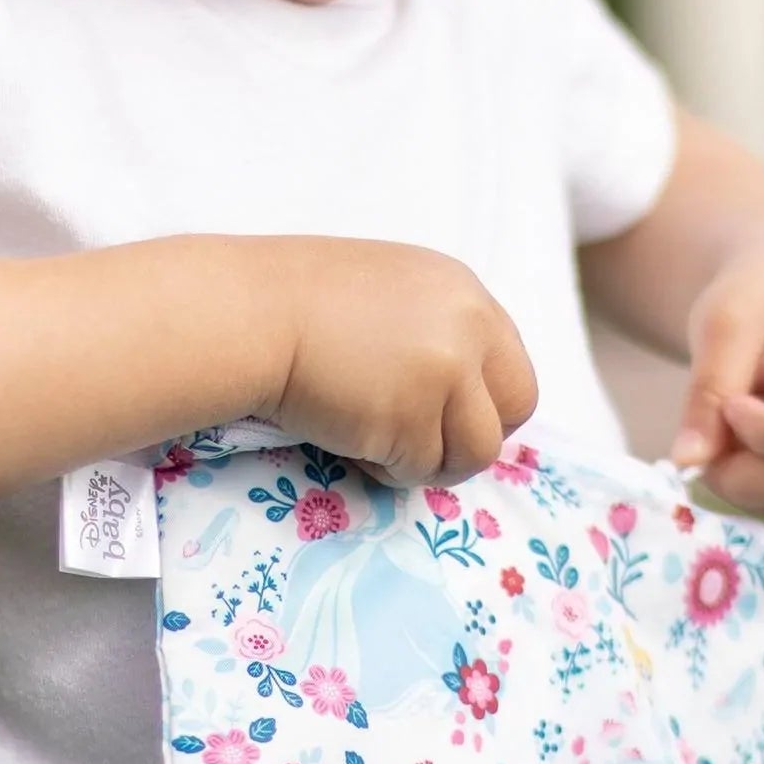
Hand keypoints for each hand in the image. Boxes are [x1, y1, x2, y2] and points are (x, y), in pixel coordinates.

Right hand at [264, 237, 538, 486]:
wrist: (247, 314)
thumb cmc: (297, 302)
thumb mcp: (392, 293)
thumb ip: (439, 331)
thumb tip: (467, 392)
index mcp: (464, 293)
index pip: (514, 367)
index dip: (486, 404)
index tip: (449, 418)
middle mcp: (467, 330)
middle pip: (516, 410)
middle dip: (476, 437)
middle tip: (428, 445)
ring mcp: (442, 376)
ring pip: (475, 452)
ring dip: (431, 460)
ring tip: (381, 445)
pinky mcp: (408, 421)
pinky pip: (419, 470)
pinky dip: (388, 468)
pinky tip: (350, 441)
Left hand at [670, 228, 763, 512]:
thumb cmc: (756, 292)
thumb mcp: (726, 317)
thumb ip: (709, 387)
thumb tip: (687, 462)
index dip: (759, 429)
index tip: (729, 401)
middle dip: (741, 464)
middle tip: (703, 428)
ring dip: (736, 475)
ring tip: (717, 423)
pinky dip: (742, 480)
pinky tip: (732, 439)